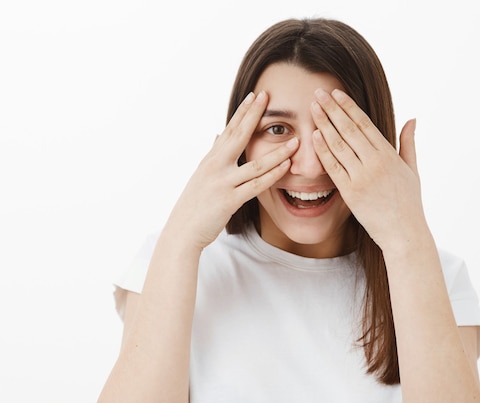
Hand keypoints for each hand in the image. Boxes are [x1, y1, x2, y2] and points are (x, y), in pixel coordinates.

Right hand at [166, 91, 297, 249]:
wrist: (183, 230)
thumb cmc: (194, 204)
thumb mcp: (202, 174)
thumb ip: (213, 154)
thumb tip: (219, 134)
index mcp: (211, 159)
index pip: (229, 129)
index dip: (243, 112)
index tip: (255, 95)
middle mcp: (215, 167)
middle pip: (238, 136)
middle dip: (254, 116)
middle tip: (268, 97)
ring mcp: (222, 183)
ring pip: (254, 164)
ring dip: (277, 152)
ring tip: (295, 140)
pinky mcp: (229, 201)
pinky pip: (255, 186)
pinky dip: (272, 175)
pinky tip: (286, 167)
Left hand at [311, 88, 426, 249]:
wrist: (403, 232)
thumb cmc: (408, 202)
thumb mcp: (412, 170)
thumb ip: (408, 143)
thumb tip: (411, 119)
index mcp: (389, 154)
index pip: (365, 123)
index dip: (348, 107)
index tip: (336, 93)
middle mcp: (375, 162)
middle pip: (349, 129)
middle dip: (332, 109)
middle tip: (317, 92)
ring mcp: (362, 177)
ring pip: (339, 144)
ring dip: (324, 124)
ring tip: (312, 108)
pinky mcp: (351, 192)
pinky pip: (334, 167)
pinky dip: (323, 150)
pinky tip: (313, 136)